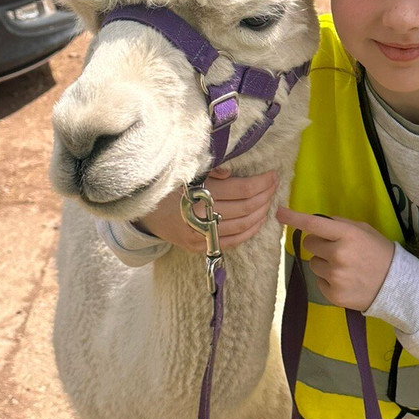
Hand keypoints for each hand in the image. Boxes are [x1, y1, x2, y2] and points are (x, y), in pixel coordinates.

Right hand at [135, 168, 277, 252]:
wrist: (144, 213)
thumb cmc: (168, 188)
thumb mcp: (185, 172)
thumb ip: (210, 171)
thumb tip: (231, 173)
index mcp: (197, 193)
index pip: (240, 189)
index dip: (261, 183)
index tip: (272, 175)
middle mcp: (199, 216)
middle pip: (245, 207)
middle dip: (265, 195)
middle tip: (274, 185)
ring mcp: (199, 235)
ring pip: (242, 225)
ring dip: (260, 213)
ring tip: (269, 201)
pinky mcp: (199, 247)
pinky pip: (232, 242)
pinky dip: (249, 231)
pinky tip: (258, 221)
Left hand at [276, 208, 394, 312]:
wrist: (397, 285)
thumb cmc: (379, 253)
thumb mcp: (364, 231)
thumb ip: (340, 224)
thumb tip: (317, 222)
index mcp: (347, 234)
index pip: (313, 223)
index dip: (293, 217)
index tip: (279, 212)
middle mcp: (338, 254)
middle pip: (308, 244)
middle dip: (319, 245)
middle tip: (337, 250)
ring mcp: (335, 276)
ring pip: (313, 264)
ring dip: (324, 264)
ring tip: (345, 268)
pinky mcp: (333, 294)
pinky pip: (318, 282)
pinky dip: (328, 281)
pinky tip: (346, 281)